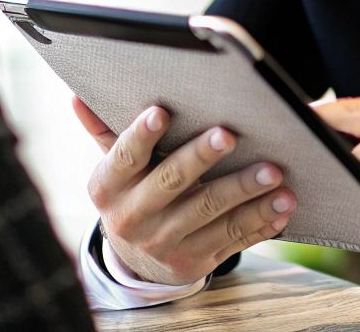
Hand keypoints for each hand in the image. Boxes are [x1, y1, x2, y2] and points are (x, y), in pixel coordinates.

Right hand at [73, 96, 296, 284]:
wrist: (137, 259)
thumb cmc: (132, 193)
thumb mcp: (114, 169)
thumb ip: (103, 132)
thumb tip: (78, 96)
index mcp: (108, 188)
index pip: (124, 158)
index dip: (141, 136)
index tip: (160, 112)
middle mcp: (133, 218)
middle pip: (172, 184)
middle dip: (202, 158)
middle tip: (229, 135)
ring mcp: (165, 244)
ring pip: (210, 215)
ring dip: (245, 194)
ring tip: (274, 173)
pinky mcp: (194, 263)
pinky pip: (232, 241)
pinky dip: (260, 223)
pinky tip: (282, 207)